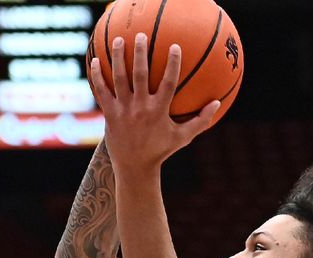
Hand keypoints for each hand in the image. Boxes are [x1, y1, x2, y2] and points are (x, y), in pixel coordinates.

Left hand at [90, 33, 220, 169]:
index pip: (168, 83)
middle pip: (139, 74)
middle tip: (141, 36)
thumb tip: (217, 104)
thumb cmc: (161, 150)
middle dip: (140, 53)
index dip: (171, 64)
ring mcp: (123, 109)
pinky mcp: (109, 113)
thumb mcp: (183, 137)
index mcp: (159, 111)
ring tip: (118, 40)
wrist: (134, 166)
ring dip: (117, 57)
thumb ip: (200, 120)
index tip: (174, 46)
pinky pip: (102, 91)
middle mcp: (140, 108)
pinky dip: (97, 76)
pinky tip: (95, 60)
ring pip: (119, 78)